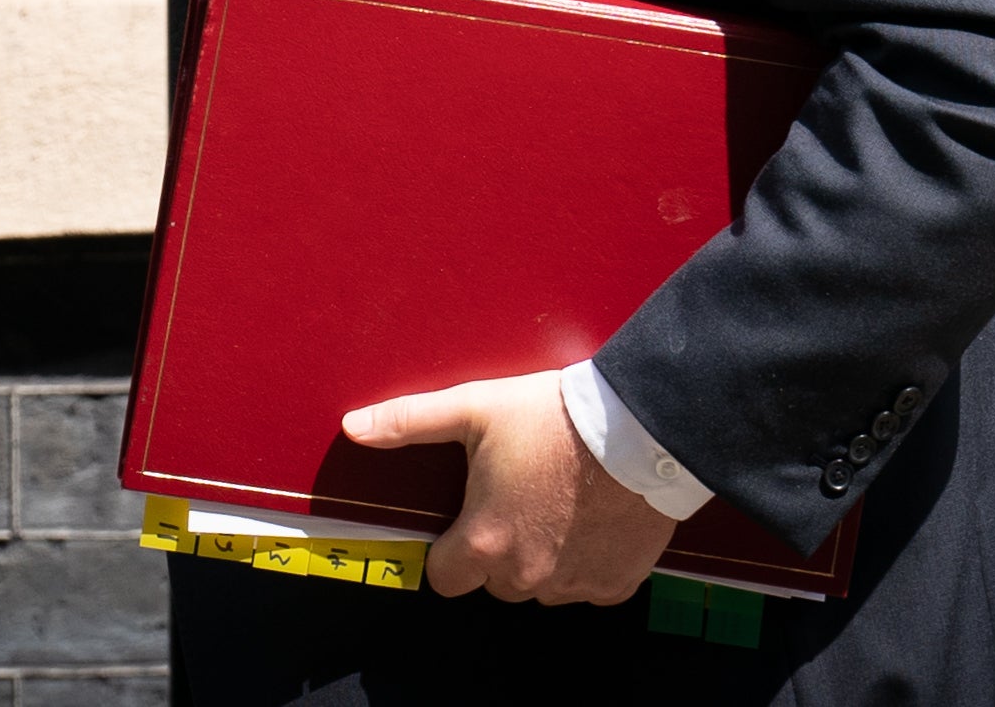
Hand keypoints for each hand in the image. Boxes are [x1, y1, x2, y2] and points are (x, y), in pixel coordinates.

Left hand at [343, 369, 676, 605]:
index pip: (445, 577)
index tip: (467, 521)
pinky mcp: (614, 583)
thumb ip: (409, 421)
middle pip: (494, 581)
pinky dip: (587, 562)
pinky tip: (592, 519)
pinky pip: (588, 586)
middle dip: (499, 549)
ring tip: (557, 503)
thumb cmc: (555, 418)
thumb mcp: (474, 408)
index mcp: (485, 541)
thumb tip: (354, 426)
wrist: (639, 428)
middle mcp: (526, 575)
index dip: (450, 550)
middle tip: (518, 498)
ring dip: (542, 557)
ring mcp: (573, 584)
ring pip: (541, 586)